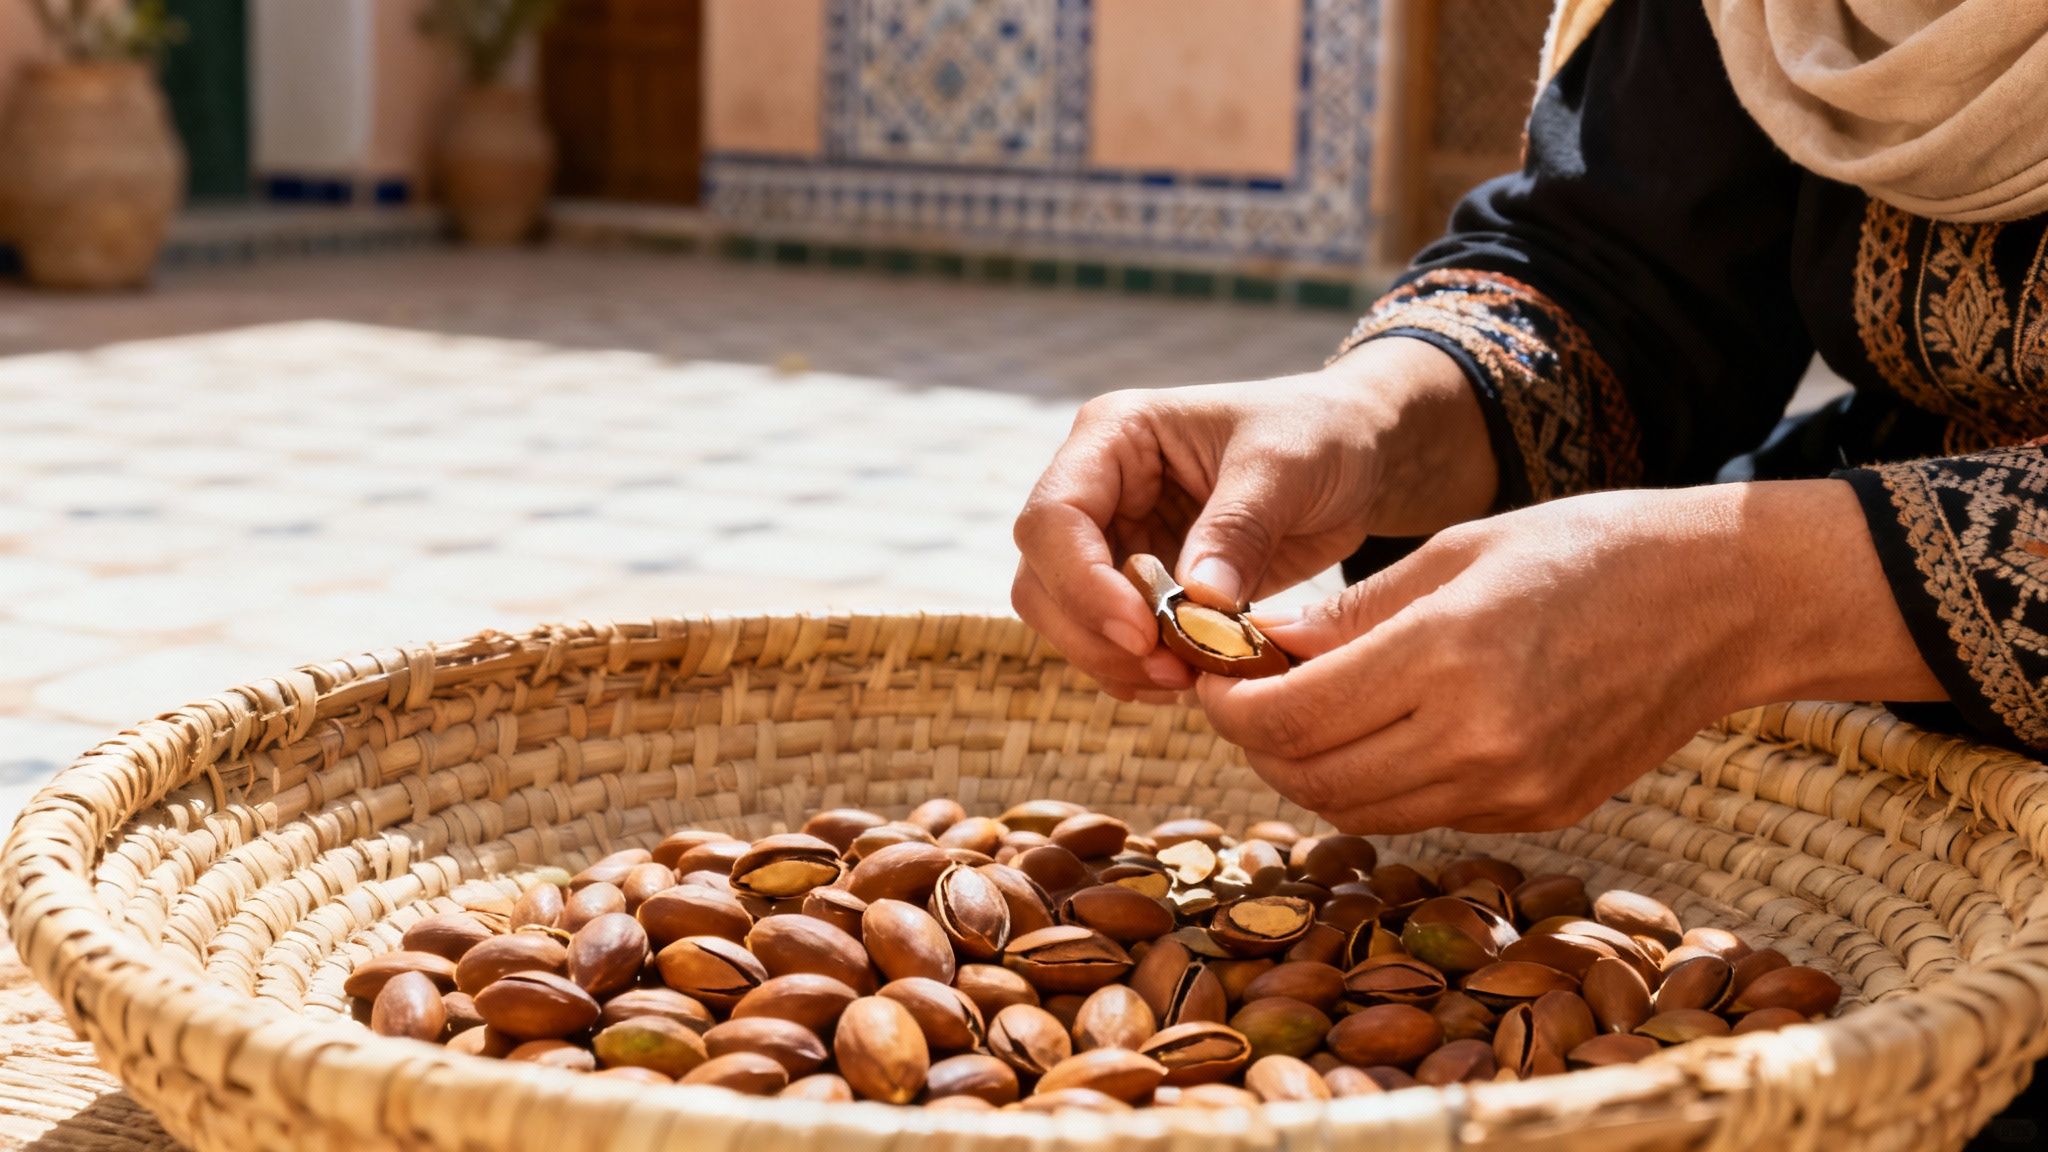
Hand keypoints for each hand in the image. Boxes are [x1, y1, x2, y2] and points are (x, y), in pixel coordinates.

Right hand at [1011, 337, 1493, 701]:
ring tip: (1186, 680)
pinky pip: (1106, 640)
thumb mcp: (1286, 466)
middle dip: (1094, 635)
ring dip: (1112, 662)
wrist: (1351, 456)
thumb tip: (1197, 601)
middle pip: (1041, 579)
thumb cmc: (1318, 435)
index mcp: (1114, 435)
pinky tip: (1188, 679)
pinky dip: (1136, 672)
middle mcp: (1097, 487)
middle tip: (1171, 672)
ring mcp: (1112, 538)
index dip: (1082, 584)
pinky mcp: (1137, 584)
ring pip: (1063, 618)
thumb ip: (1238, 527)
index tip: (1144, 633)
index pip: (1053, 518)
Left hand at [1198, 480, 1942, 833]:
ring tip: (1296, 717)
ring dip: (1307, 773)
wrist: (1727, 600)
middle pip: (1310, 776)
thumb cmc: (1588, 548)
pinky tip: (1375, 736)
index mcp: (1448, 655)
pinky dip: (1376, 786)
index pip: (1290, 714)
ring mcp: (1514, 787)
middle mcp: (1478, 738)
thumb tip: (1256, 647)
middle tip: (1238, 698)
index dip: (1229, 703)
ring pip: (1359, 810)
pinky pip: (1421, 816)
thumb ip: (1349, 614)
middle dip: (1254, 742)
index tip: (1211, 674)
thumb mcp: (1456, 551)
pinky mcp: (1542, 814)